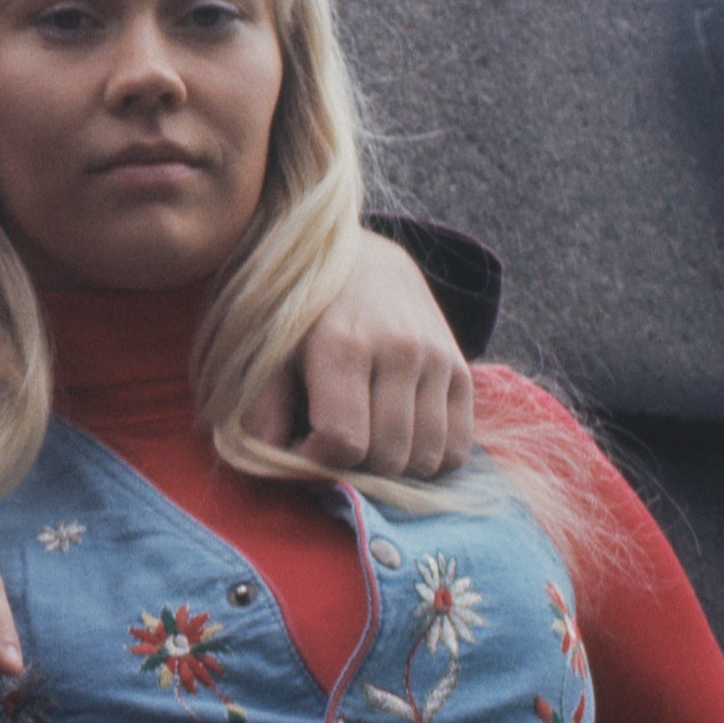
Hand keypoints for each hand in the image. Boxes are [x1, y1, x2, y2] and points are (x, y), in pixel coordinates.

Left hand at [241, 228, 472, 478]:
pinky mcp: (461, 368)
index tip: (298, 446)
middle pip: (387, 457)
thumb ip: (262, 406)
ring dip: (393, 468)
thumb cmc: (298, 306)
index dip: (314, 461)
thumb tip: (273, 462)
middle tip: (329, 444)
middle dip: (353, 467)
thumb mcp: (265, 344)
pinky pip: (458, 448)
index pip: (343, 442)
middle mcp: (400, 350)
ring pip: (427, 459)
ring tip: (363, 440)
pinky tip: (397, 438)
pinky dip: (430, 458)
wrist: (356, 254)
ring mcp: (437, 359)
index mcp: (343, 343)